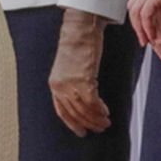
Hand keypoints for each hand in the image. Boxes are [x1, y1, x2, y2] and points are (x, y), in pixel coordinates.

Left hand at [48, 8, 109, 136]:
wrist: (79, 30)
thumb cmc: (76, 45)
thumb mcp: (67, 67)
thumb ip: (70, 82)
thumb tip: (81, 99)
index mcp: (54, 84)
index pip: (61, 111)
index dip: (72, 123)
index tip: (81, 131)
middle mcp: (60, 86)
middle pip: (75, 113)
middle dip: (88, 123)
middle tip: (100, 128)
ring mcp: (71, 84)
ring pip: (84, 110)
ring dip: (96, 119)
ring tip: (106, 122)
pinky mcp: (83, 80)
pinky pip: (93, 102)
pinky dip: (100, 109)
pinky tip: (106, 112)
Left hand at [128, 0, 160, 69]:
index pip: (134, 0)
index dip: (137, 17)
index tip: (143, 30)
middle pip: (132, 7)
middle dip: (136, 26)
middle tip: (144, 41)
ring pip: (136, 13)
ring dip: (141, 30)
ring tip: (148, 42)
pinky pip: (145, 13)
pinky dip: (147, 26)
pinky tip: (154, 35)